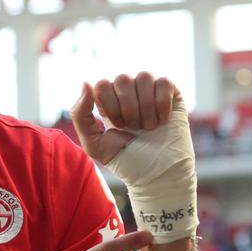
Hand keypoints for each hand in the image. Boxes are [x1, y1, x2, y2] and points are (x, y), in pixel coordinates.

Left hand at [71, 72, 197, 243]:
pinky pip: (163, 82)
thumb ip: (80, 114)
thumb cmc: (125, 160)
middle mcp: (128, 91)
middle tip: (135, 128)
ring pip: (143, 77)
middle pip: (122, 79)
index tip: (119, 127)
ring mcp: (149, 89)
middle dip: (129, 109)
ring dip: (146, 108)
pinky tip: (162, 121)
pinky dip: (162, 105)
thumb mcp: (94, 143)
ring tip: (149, 127)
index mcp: (108, 99)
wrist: (158, 174)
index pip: (102, 84)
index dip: (110, 107)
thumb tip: (86, 82)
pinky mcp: (171, 92)